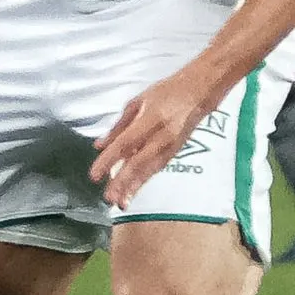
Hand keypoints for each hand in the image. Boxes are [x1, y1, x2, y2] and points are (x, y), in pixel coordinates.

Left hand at [88, 60, 231, 208]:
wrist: (200, 92)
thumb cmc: (166, 92)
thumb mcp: (138, 102)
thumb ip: (118, 125)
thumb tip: (100, 145)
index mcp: (150, 119)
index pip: (125, 144)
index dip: (108, 161)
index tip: (94, 175)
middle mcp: (162, 135)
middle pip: (138, 162)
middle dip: (122, 182)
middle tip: (109, 198)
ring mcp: (171, 145)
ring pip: (150, 170)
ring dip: (134, 187)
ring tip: (121, 202)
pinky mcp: (176, 151)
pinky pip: (158, 168)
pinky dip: (145, 180)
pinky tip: (134, 190)